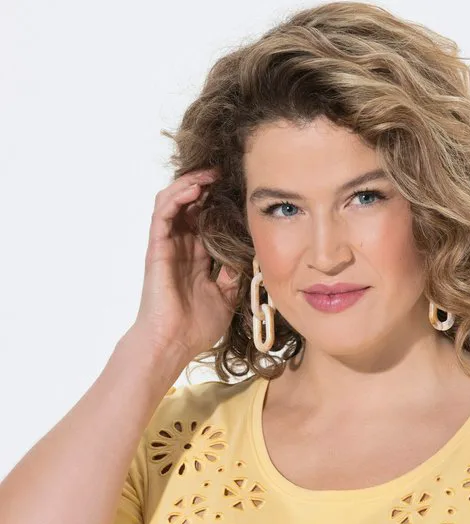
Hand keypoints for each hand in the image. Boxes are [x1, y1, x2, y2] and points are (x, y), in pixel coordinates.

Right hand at [132, 168, 239, 364]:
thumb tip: (251, 256)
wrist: (173, 343)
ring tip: (209, 174)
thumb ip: (234, 274)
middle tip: (225, 172)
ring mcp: (167, 247)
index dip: (218, 204)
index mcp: (196, 259)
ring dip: (190, 184)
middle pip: (190, 206)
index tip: (237, 190)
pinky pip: (163, 213)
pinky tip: (194, 188)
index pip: (206, 222)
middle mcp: (180, 249)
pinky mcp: (157, 248)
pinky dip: (177, 196)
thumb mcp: (226, 297)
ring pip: (174, 203)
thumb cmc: (195, 327)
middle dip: (205, 187)